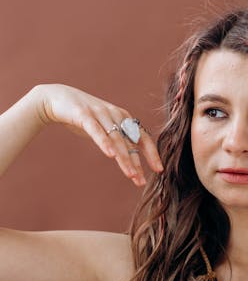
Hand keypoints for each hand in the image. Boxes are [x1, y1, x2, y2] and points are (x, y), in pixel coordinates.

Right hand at [33, 83, 163, 186]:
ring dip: (124, 158)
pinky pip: (96, 131)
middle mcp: (115, 115)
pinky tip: (110, 155)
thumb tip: (131, 159)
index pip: (142, 137)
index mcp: (123, 118)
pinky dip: (104, 143)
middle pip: (130, 142)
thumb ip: (117, 140)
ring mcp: (100, 114)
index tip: (158, 170)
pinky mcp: (84, 115)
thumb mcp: (104, 128)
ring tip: (131, 175)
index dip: (151, 154)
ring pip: (116, 139)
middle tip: (141, 181)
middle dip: (137, 163)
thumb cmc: (83, 117)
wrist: (56, 98)